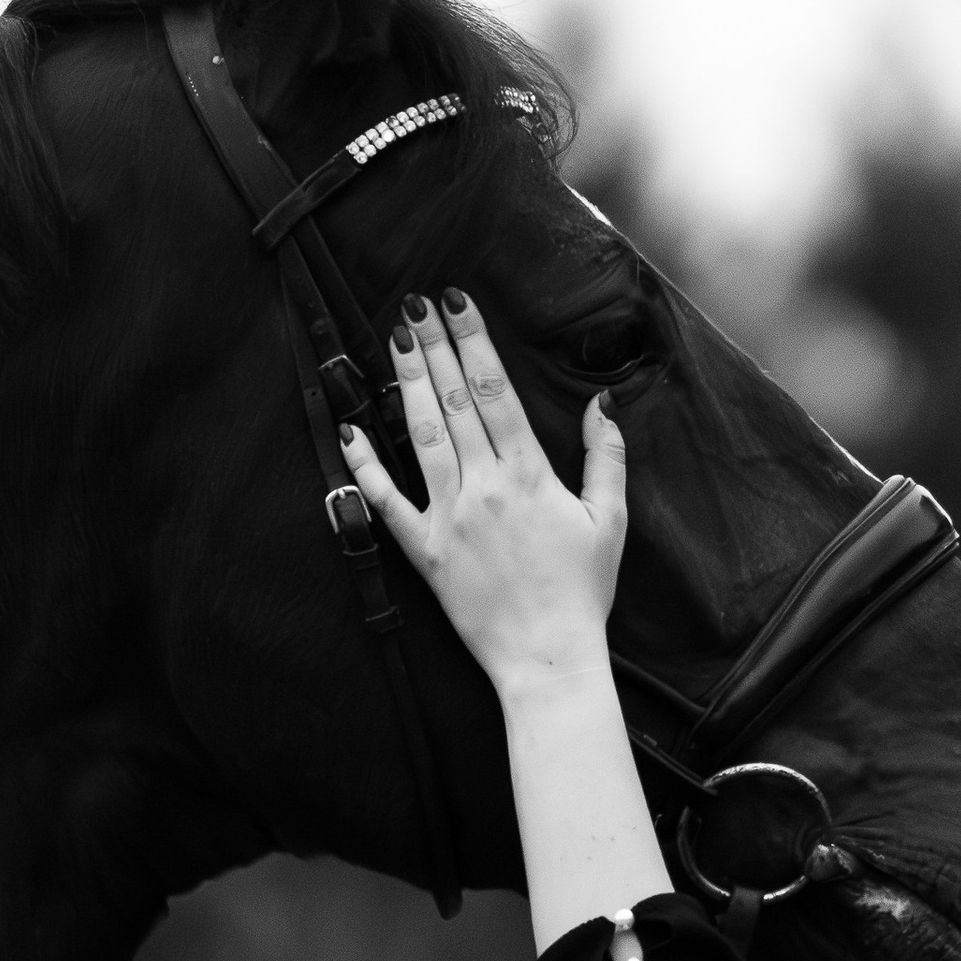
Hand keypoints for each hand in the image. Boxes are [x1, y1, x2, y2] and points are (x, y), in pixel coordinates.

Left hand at [339, 286, 622, 699]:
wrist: (549, 657)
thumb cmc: (583, 591)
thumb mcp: (610, 520)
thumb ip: (606, 457)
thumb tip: (603, 404)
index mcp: (531, 475)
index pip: (496, 392)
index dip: (473, 341)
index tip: (456, 302)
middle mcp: (485, 487)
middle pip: (454, 401)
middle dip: (433, 346)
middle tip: (413, 302)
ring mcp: (449, 517)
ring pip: (422, 435)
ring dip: (407, 383)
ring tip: (393, 339)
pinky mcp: (423, 551)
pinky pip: (386, 501)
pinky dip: (365, 464)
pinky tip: (350, 427)